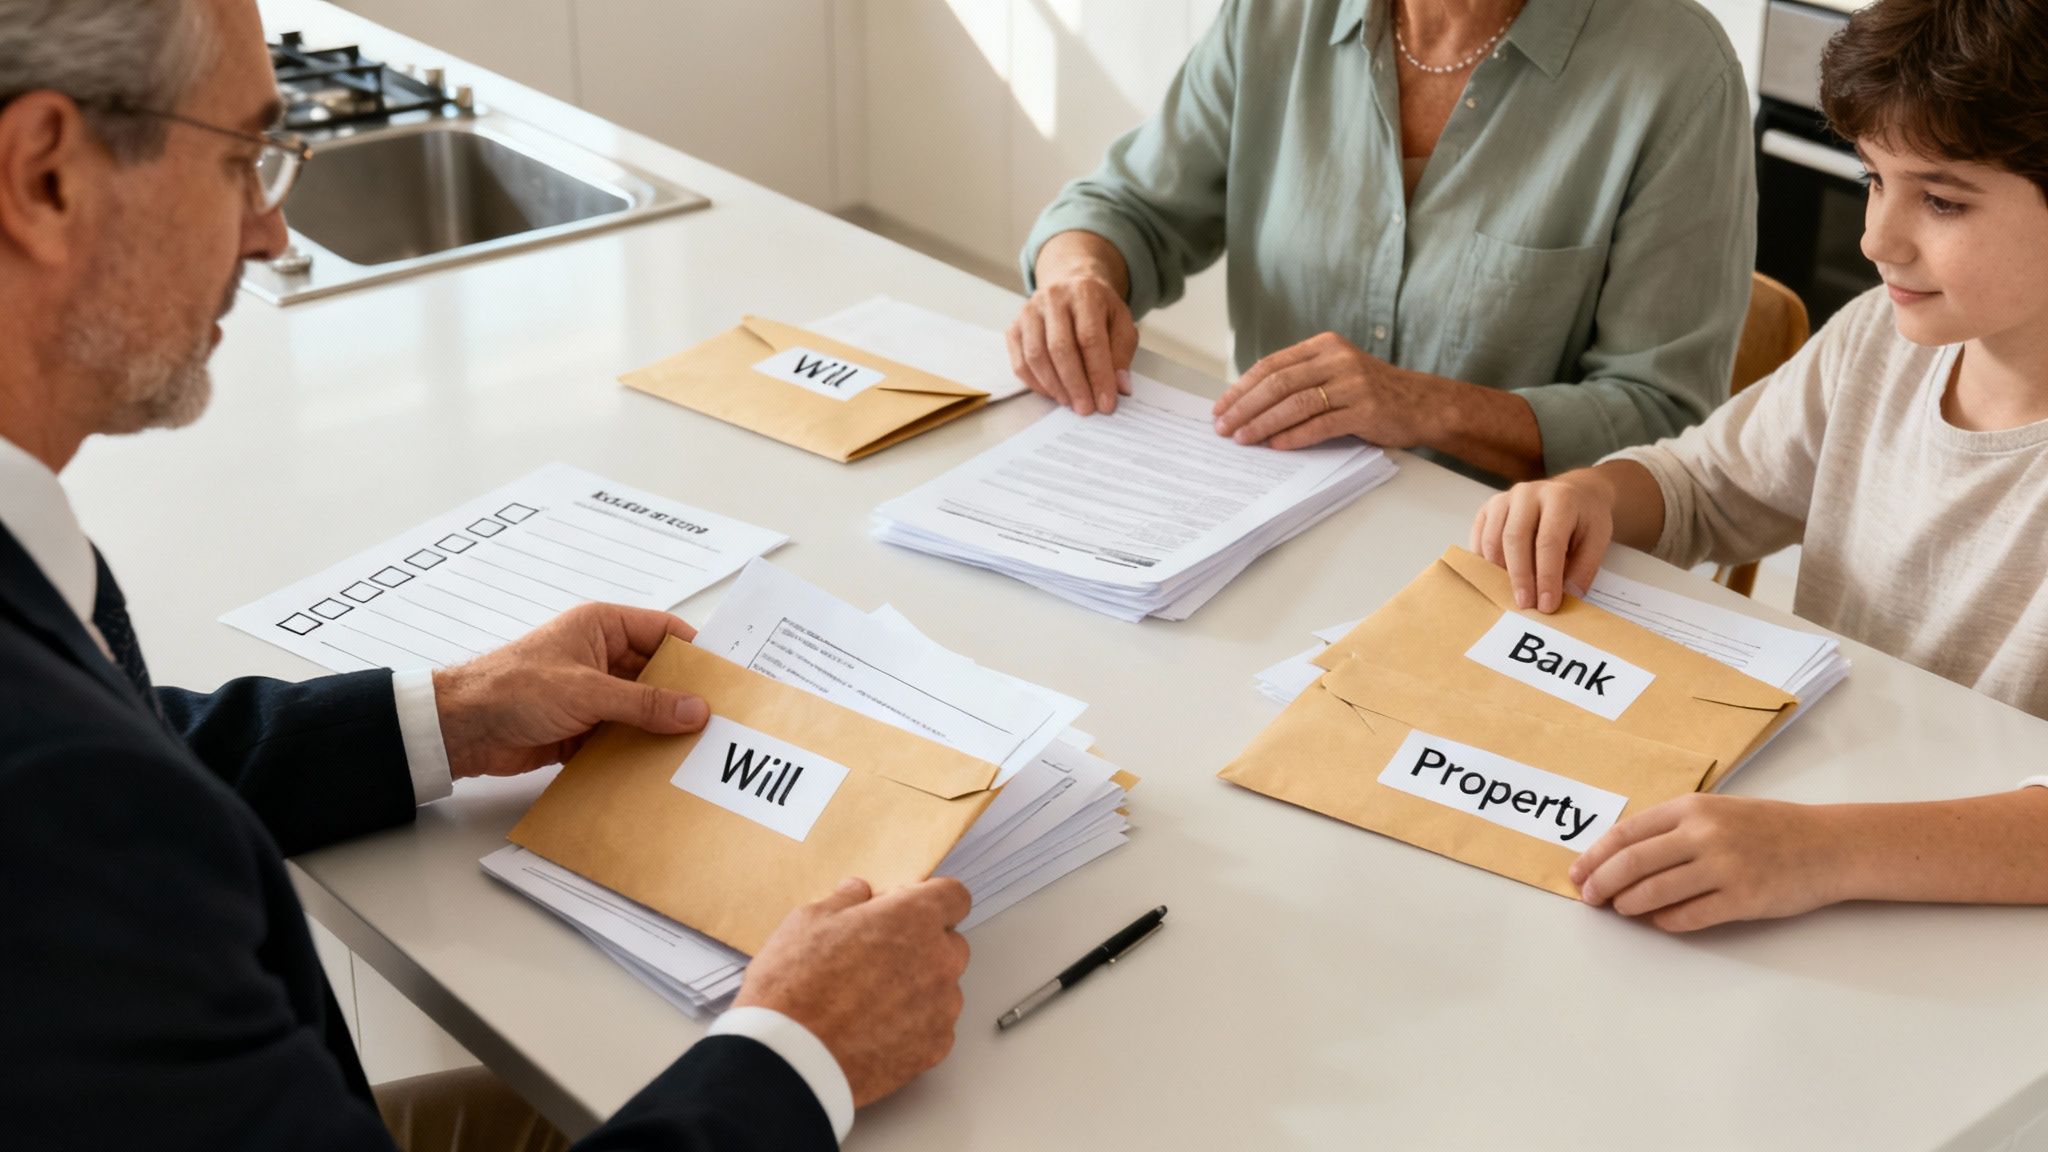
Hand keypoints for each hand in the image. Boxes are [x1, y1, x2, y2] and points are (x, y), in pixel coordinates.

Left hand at [430, 602, 707, 780]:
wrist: (461, 729)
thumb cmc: (512, 688)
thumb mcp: (587, 692)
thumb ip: (644, 704)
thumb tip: (695, 710)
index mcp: (602, 627)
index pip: (663, 632)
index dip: (695, 652)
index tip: (725, 677)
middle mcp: (601, 657)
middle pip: (657, 675)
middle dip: (683, 697)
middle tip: (720, 720)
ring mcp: (592, 694)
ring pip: (642, 709)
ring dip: (661, 728)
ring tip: (698, 749)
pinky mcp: (582, 728)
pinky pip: (622, 737)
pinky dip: (639, 751)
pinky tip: (662, 768)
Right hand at [735, 877, 972, 1107]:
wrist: (791, 1060)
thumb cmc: (796, 989)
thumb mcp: (809, 921)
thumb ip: (845, 901)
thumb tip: (857, 894)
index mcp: (914, 919)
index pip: (954, 896)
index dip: (929, 900)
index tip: (909, 910)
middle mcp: (939, 960)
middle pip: (950, 943)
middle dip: (923, 944)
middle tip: (879, 957)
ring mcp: (941, 1007)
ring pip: (944, 987)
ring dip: (919, 987)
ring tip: (871, 999)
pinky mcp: (934, 1048)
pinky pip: (936, 1026)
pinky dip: (915, 1025)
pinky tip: (876, 1027)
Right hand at [1007, 272, 1136, 415]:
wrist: (1071, 285)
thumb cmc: (1098, 309)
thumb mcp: (1121, 323)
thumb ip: (1122, 354)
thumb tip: (1120, 387)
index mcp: (1084, 293)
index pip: (1090, 339)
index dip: (1098, 374)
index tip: (1106, 402)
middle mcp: (1053, 298)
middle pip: (1060, 348)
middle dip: (1075, 385)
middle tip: (1086, 409)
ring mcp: (1029, 312)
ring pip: (1036, 356)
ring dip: (1054, 387)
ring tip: (1071, 402)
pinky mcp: (1014, 327)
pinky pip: (1020, 362)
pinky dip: (1036, 383)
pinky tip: (1053, 393)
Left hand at [1211, 332, 1447, 449]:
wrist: (1421, 403)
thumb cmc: (1370, 392)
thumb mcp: (1335, 372)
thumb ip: (1300, 379)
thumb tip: (1249, 404)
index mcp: (1324, 345)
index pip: (1271, 365)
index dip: (1241, 387)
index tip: (1220, 407)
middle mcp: (1337, 359)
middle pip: (1278, 383)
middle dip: (1245, 407)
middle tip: (1223, 427)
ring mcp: (1353, 383)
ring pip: (1295, 403)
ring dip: (1263, 424)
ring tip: (1243, 439)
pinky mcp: (1365, 409)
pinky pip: (1321, 424)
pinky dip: (1294, 436)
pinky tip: (1275, 446)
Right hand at [1470, 473, 1615, 612]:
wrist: (1576, 492)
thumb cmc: (1586, 518)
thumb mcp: (1599, 539)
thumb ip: (1583, 568)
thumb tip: (1566, 596)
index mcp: (1560, 498)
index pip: (1548, 541)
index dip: (1547, 576)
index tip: (1547, 605)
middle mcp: (1528, 493)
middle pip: (1514, 538)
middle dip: (1519, 576)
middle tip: (1525, 605)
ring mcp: (1504, 499)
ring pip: (1492, 539)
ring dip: (1499, 572)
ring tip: (1512, 595)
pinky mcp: (1489, 508)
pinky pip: (1479, 538)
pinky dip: (1484, 563)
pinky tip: (1497, 579)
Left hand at [1570, 794, 1849, 931]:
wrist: (1828, 845)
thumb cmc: (1768, 828)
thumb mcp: (1717, 812)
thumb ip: (1673, 828)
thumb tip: (1621, 857)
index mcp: (1693, 808)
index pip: (1627, 833)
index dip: (1595, 856)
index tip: (1577, 873)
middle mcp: (1705, 834)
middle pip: (1633, 862)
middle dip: (1602, 883)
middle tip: (1589, 898)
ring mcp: (1725, 867)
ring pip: (1656, 891)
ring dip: (1630, 904)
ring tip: (1620, 909)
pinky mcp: (1744, 899)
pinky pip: (1690, 916)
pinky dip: (1666, 921)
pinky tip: (1658, 922)